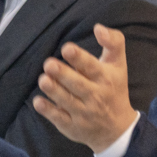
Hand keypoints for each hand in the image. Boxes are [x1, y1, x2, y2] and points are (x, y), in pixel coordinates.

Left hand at [34, 25, 137, 152]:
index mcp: (106, 79)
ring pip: (67, 101)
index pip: (92, 67)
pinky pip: (59, 118)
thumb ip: (113, 43)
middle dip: (63, 74)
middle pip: (78, 85)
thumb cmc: (114, 89)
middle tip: (49, 64)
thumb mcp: (119, 65)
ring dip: (54, 90)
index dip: (79, 58)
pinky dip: (48, 111)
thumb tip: (98, 27)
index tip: (67, 49)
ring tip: (43, 79)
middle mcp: (96, 96)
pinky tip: (38, 101)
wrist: (117, 128)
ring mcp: (84, 113)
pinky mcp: (73, 126)